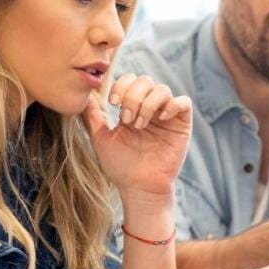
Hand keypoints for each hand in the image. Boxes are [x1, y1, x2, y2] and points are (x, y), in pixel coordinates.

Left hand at [83, 74, 192, 200]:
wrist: (138, 187)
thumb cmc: (121, 166)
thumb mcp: (102, 138)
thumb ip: (94, 116)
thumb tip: (85, 95)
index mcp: (132, 108)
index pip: (130, 81)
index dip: (122, 85)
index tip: (113, 102)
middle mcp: (150, 108)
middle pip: (145, 80)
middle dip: (133, 96)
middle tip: (126, 119)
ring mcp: (166, 115)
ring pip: (162, 89)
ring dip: (148, 103)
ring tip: (139, 125)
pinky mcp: (182, 124)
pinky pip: (183, 102)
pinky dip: (171, 105)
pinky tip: (161, 119)